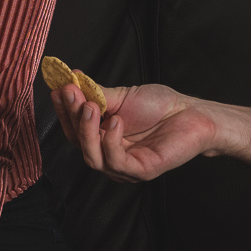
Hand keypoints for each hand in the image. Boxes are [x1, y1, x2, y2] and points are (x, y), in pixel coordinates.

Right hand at [52, 81, 218, 182]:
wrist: (192, 114)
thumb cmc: (161, 107)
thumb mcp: (122, 96)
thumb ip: (97, 94)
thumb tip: (72, 79)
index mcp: (102, 137)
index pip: (74, 128)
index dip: (64, 110)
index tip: (58, 89)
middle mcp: (109, 154)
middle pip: (78, 143)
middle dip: (72, 117)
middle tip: (72, 94)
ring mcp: (124, 166)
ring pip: (92, 157)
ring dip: (87, 130)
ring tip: (92, 107)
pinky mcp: (139, 171)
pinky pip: (115, 162)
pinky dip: (110, 141)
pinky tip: (115, 122)